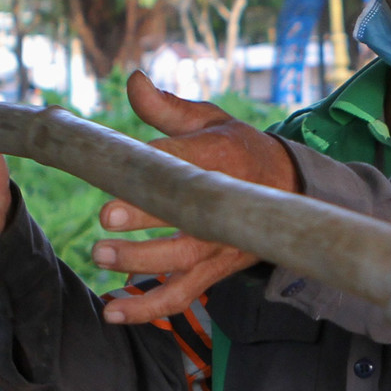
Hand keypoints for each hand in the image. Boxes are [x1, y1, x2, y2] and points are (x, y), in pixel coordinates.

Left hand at [91, 71, 298, 324]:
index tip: (121, 172)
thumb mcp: (211, 121)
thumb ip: (167, 108)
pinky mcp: (215, 271)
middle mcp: (226, 206)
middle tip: (105, 220)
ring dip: (142, 264)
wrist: (289, 191)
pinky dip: (148, 308)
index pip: (188, 161)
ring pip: (184, 263)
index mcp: (223, 159)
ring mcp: (222, 244)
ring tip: (101, 258)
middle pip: (187, 219)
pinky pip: (182, 295)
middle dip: (146, 220)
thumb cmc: (238, 150)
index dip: (156, 167)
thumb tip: (132, 80)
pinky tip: (112, 310)